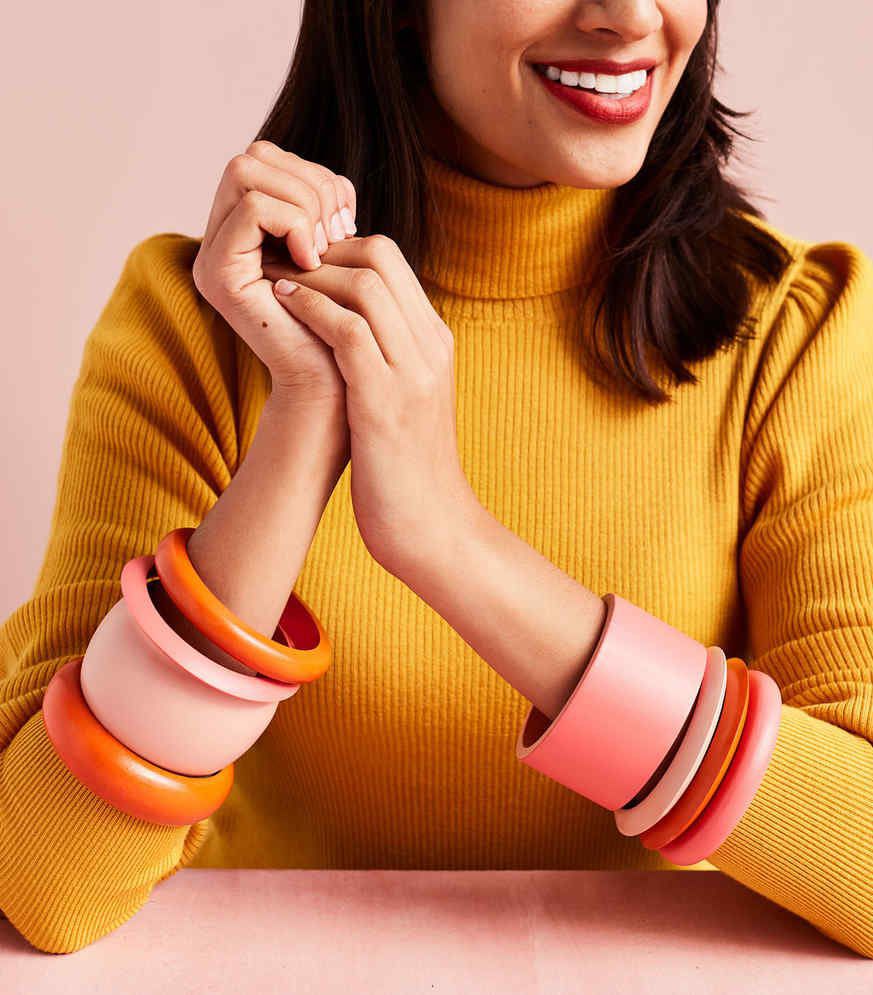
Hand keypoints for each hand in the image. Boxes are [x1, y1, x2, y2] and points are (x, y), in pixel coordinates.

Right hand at [192, 139, 357, 407]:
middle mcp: (220, 240)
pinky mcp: (218, 274)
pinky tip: (312, 259)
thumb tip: (338, 185)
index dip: (315, 176)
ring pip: (247, 170)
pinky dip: (293, 221)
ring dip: (303, 200)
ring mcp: (212, 256)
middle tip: (337, 231)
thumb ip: (326, 218)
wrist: (332, 386)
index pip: (268, 158)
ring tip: (324, 248)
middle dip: (310, 182)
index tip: (345, 221)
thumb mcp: (338, 260)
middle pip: (252, 155)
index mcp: (247, 234)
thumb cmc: (341, 327)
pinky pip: (253, 208)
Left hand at [262, 235, 479, 578]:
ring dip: (310, 275)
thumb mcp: (402, 400)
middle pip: (379, 257)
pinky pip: (345, 329)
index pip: (391, 260)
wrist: (431, 527)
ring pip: (363, 284)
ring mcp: (412, 371)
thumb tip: (342, 326)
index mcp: (435, 342)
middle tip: (281, 261)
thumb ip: (384, 357)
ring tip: (275, 280)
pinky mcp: (385, 400)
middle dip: (323, 249)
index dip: (340, 248)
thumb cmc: (405, 468)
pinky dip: (309, 309)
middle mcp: (430, 347)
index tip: (301, 262)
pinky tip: (281, 308)